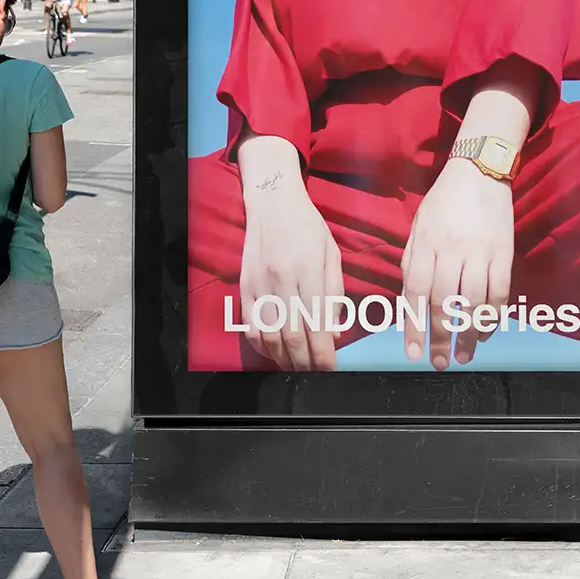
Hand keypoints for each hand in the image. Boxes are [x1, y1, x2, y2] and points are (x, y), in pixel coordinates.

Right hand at [240, 176, 343, 371]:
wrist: (273, 203)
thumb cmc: (308, 226)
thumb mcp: (332, 254)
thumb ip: (335, 294)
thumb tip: (334, 334)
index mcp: (308, 270)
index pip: (316, 325)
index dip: (323, 354)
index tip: (331, 369)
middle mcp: (281, 280)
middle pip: (292, 337)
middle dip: (306, 363)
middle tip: (316, 375)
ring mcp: (259, 285)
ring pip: (269, 336)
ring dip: (283, 360)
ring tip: (297, 368)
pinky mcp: (244, 287)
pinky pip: (250, 326)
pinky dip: (261, 345)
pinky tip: (274, 351)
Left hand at [401, 157, 513, 370]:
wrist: (479, 172)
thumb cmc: (443, 202)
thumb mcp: (418, 227)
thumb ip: (413, 263)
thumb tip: (411, 302)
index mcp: (426, 244)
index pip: (416, 293)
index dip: (414, 327)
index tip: (413, 353)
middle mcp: (451, 250)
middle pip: (445, 303)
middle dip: (441, 338)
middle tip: (440, 363)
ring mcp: (480, 252)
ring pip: (473, 302)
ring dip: (468, 334)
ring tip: (464, 355)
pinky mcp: (504, 253)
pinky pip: (499, 292)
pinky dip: (493, 317)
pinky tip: (485, 332)